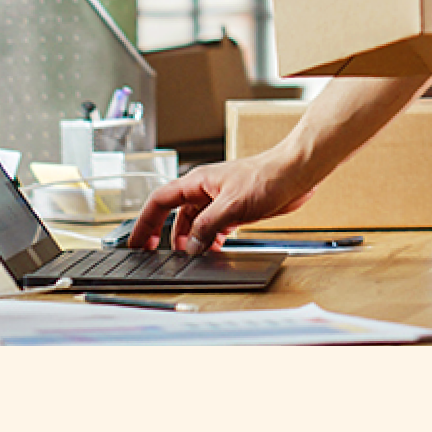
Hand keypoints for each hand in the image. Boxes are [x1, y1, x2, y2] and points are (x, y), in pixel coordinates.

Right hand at [127, 151, 314, 255]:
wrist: (295, 173)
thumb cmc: (267, 177)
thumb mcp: (231, 206)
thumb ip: (207, 227)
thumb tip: (189, 247)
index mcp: (197, 182)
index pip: (160, 201)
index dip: (144, 222)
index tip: (135, 243)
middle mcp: (205, 190)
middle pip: (174, 214)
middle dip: (164, 235)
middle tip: (157, 257)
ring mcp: (220, 199)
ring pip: (195, 222)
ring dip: (190, 240)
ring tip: (187, 258)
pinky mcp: (235, 208)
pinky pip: (214, 226)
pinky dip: (209, 240)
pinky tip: (212, 251)